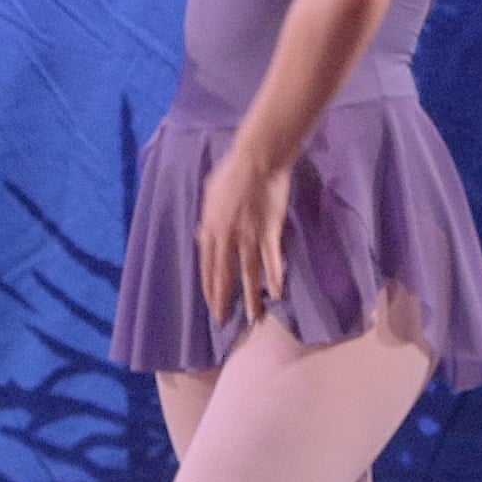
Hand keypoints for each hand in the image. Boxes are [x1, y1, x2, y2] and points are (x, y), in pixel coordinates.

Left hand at [195, 148, 292, 325]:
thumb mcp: (209, 194)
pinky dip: (275, 276)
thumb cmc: (231, 172)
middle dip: (225, 300)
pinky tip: (277, 293)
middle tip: (225, 322)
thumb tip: (203, 234)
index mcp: (210, 229)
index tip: (213, 306)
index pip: (208, 267)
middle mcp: (228, 238)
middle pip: (226, 275)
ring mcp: (250, 236)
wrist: (257, 160)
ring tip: (254, 318)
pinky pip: (272, 259)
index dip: (210, 289)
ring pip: (250, 273)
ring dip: (251, 298)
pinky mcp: (271, 232)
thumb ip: (207, 217)